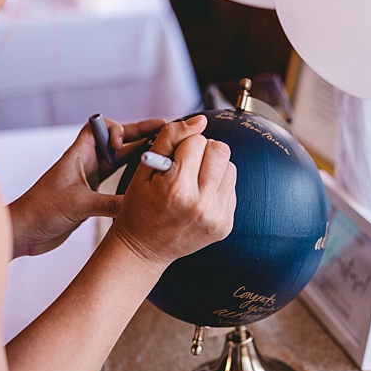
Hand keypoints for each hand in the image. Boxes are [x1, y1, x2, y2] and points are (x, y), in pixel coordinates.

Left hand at [8, 117, 165, 256]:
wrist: (23, 233)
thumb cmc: (40, 212)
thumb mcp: (79, 205)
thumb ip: (111, 203)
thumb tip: (142, 203)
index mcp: (78, 156)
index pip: (99, 126)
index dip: (116, 128)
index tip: (123, 143)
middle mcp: (86, 164)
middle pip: (117, 141)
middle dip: (141, 135)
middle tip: (167, 131)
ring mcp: (90, 180)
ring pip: (120, 160)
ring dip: (140, 156)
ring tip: (165, 153)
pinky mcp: (92, 196)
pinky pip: (118, 181)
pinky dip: (133, 178)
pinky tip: (148, 181)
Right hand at [110, 116, 236, 264]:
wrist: (143, 249)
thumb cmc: (139, 207)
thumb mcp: (144, 170)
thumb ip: (170, 139)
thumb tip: (200, 120)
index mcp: (176, 188)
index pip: (197, 141)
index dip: (184, 144)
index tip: (173, 157)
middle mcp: (201, 204)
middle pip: (221, 151)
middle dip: (205, 149)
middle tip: (188, 162)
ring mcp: (216, 216)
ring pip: (230, 167)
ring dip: (214, 167)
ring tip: (194, 180)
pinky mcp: (226, 225)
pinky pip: (231, 189)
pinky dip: (217, 186)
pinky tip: (199, 196)